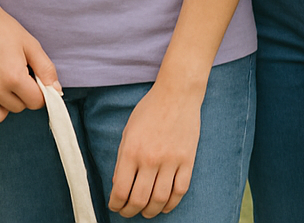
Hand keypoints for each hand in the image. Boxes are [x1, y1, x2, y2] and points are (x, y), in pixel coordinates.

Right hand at [0, 0, 59, 122]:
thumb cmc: (1, 28)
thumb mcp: (31, 45)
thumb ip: (46, 69)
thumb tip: (56, 90)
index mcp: (13, 77)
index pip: (36, 102)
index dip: (42, 91)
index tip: (37, 79)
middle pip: (21, 107)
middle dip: (26, 94)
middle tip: (22, 73)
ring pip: (4, 113)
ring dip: (11, 102)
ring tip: (9, 80)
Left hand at [109, 79, 201, 217]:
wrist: (177, 93)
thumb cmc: (150, 109)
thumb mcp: (128, 131)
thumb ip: (122, 159)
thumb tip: (118, 185)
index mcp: (132, 150)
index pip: (121, 190)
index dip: (116, 204)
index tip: (115, 206)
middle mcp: (151, 158)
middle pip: (139, 200)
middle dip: (130, 211)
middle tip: (128, 211)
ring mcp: (171, 160)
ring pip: (160, 199)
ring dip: (151, 211)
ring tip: (146, 211)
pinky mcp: (187, 160)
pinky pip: (180, 191)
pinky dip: (171, 204)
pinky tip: (165, 205)